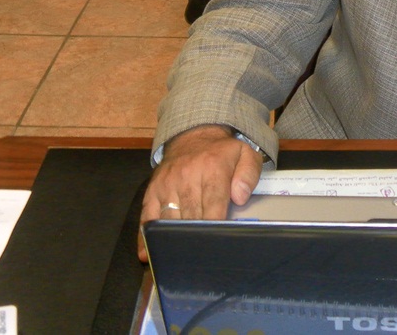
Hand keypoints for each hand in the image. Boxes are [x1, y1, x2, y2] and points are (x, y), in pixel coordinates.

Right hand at [137, 124, 263, 261]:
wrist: (193, 136)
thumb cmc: (221, 152)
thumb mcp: (245, 154)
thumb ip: (249, 174)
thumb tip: (240, 197)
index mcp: (212, 168)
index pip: (213, 203)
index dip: (215, 225)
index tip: (218, 243)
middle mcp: (186, 176)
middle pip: (191, 216)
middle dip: (197, 238)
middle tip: (204, 257)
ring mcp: (167, 185)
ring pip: (169, 220)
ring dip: (174, 240)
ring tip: (182, 259)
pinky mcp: (152, 191)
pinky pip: (147, 216)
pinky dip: (147, 236)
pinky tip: (147, 253)